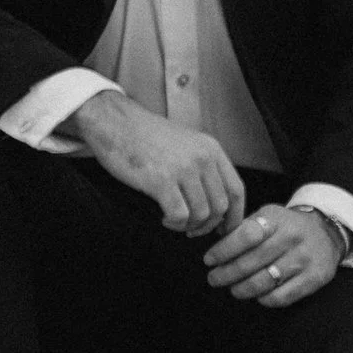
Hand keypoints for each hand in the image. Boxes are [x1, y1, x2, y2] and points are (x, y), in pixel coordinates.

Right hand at [64, 88, 245, 237]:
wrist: (116, 123)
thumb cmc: (147, 137)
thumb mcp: (187, 144)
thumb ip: (204, 166)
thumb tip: (217, 203)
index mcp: (211, 148)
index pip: (236, 189)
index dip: (234, 216)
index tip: (225, 230)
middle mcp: (202, 158)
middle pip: (221, 206)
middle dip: (208, 226)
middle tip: (192, 229)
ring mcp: (183, 169)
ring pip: (202, 214)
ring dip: (189, 226)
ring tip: (174, 220)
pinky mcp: (161, 180)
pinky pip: (180, 216)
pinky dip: (174, 223)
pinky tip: (163, 217)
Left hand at [205, 201, 342, 310]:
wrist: (327, 233)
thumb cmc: (287, 227)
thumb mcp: (268, 217)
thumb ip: (243, 228)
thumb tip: (215, 244)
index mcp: (277, 218)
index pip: (246, 234)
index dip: (224, 249)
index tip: (209, 260)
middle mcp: (292, 237)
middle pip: (251, 261)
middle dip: (226, 273)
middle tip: (214, 278)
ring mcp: (305, 259)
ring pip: (264, 282)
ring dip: (242, 289)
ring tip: (233, 288)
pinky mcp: (314, 278)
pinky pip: (280, 297)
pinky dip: (263, 299)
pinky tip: (257, 295)